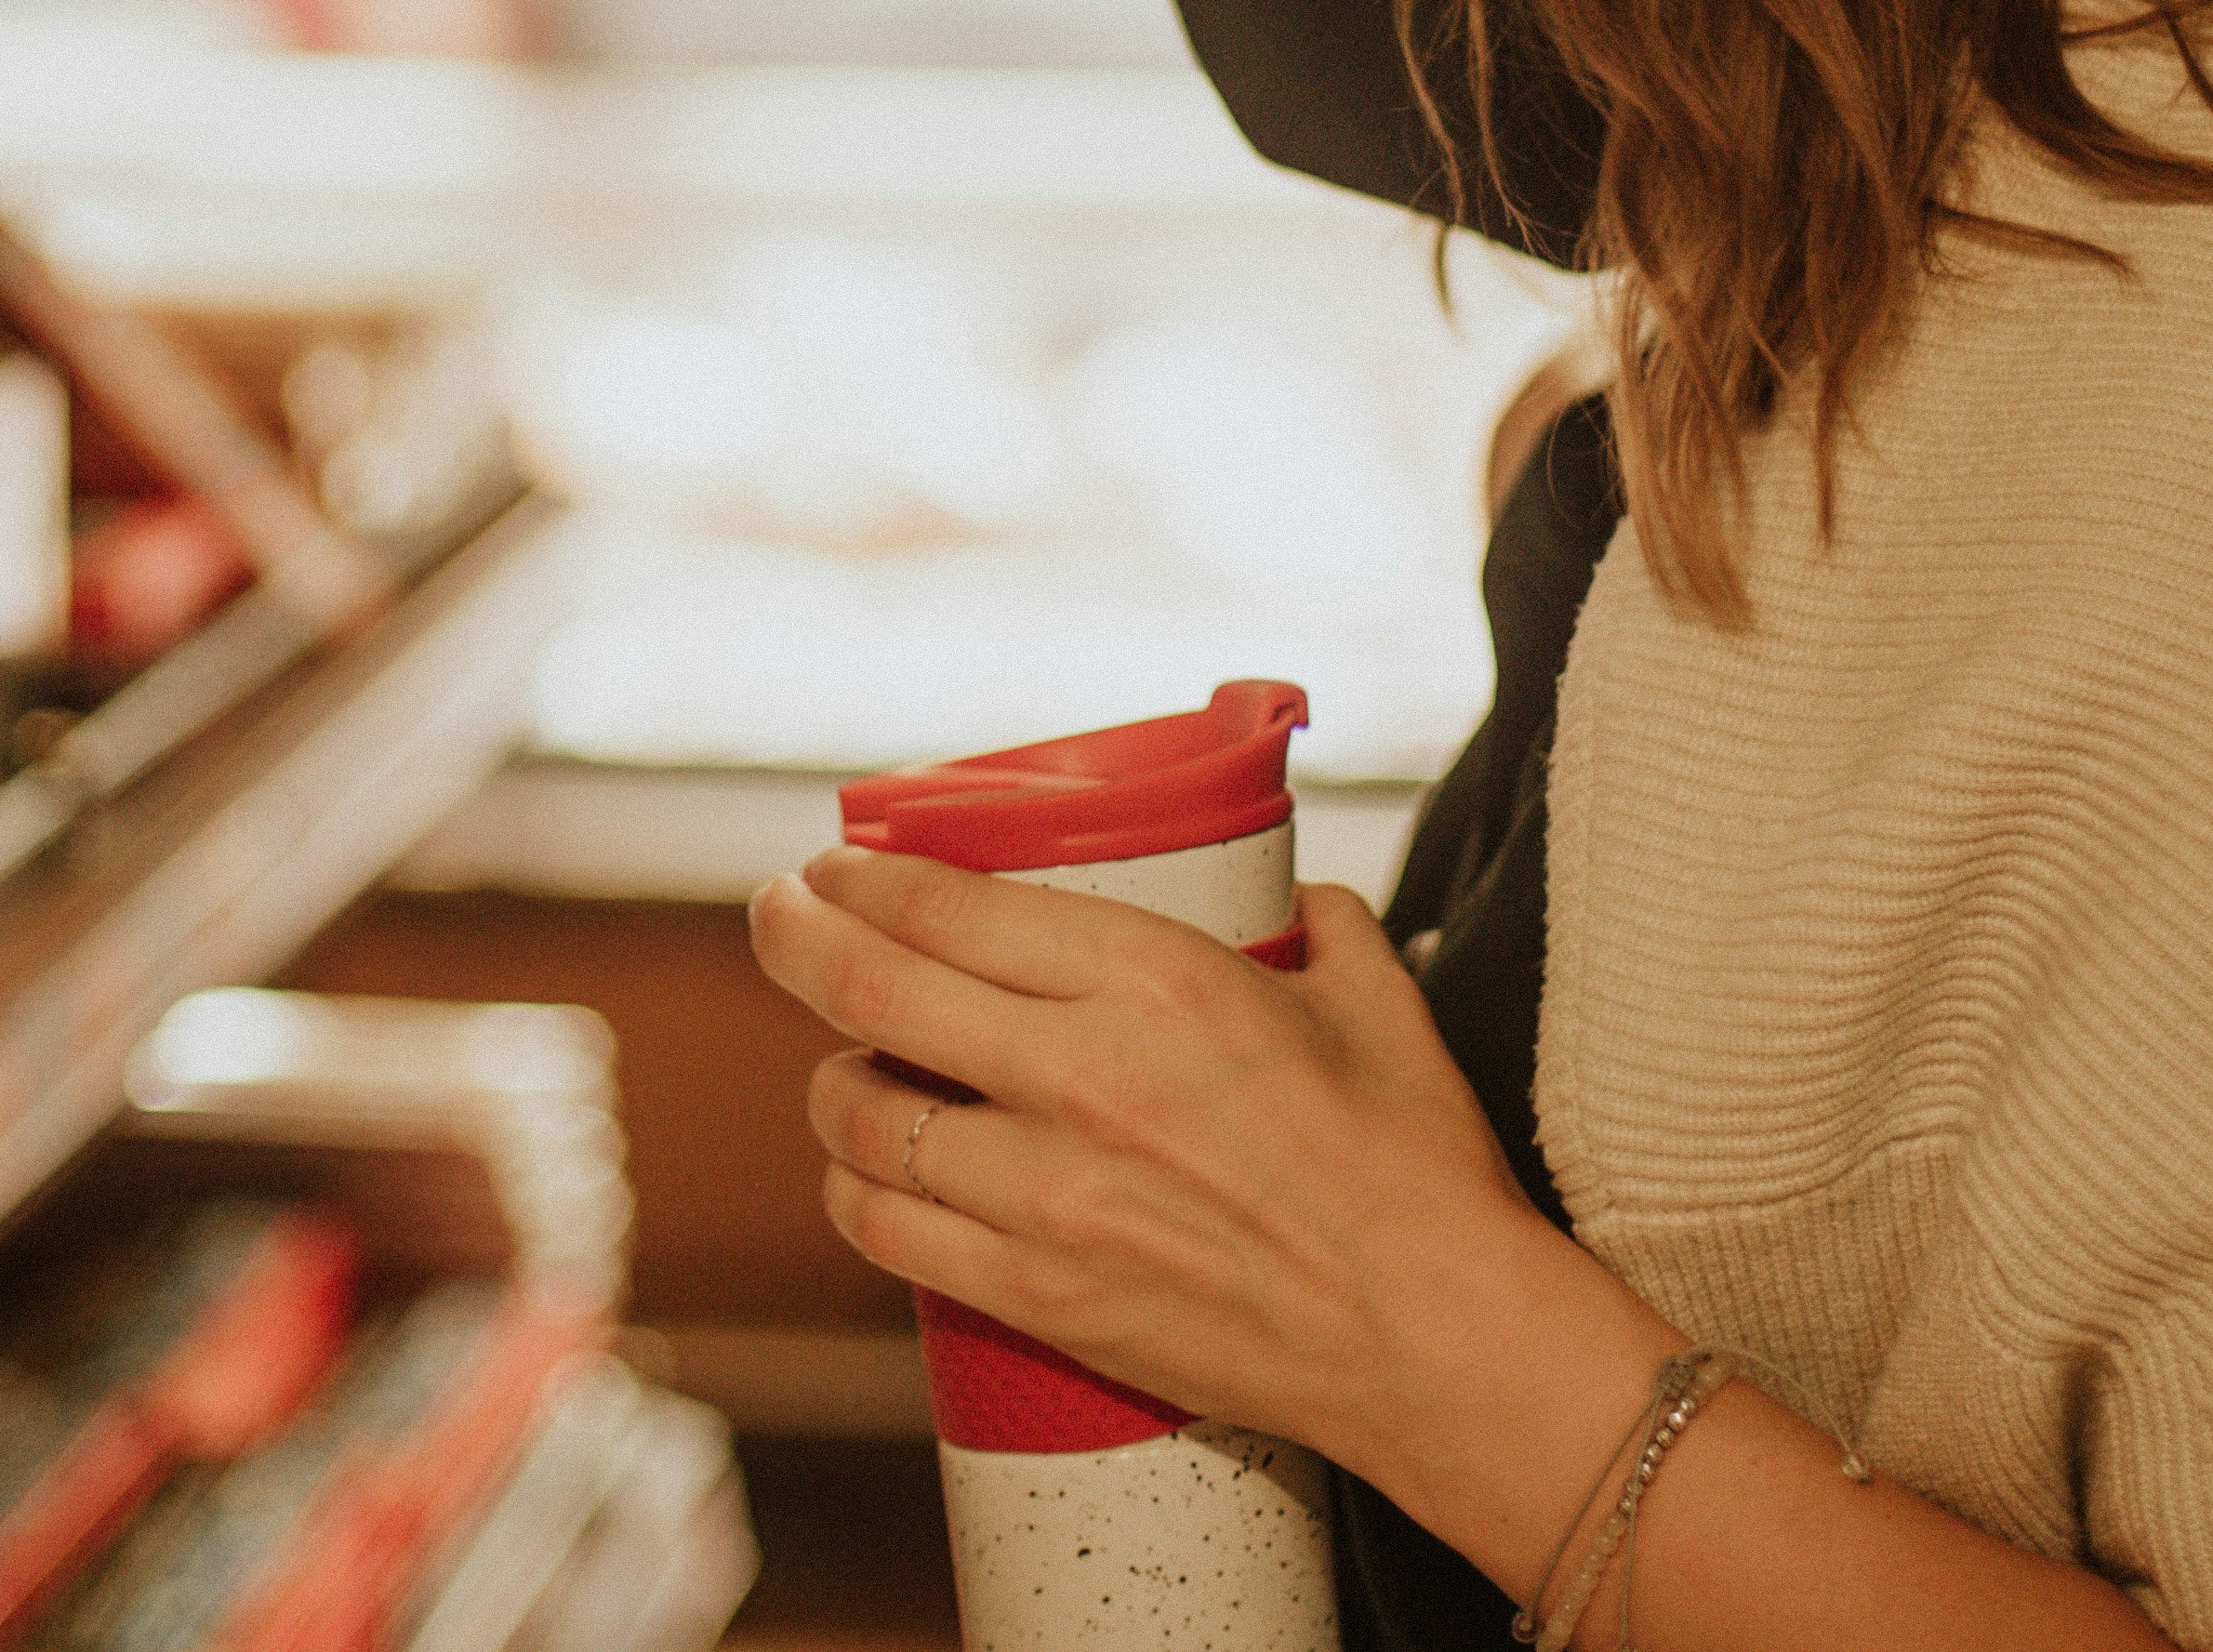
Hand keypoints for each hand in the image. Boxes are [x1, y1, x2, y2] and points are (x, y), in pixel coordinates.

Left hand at [749, 844, 1580, 1463]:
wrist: (1437, 1344)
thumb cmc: (1414, 1171)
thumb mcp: (1371, 999)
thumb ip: (1318, 926)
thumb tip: (1296, 900)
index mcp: (1155, 983)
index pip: (944, 908)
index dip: (859, 879)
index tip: (830, 867)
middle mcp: (1082, 1080)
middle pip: (869, 990)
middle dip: (793, 937)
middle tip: (775, 917)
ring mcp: (1049, 1199)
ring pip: (860, 1116)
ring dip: (831, 1080)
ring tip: (845, 1064)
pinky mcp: (1040, 1298)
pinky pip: (888, 1229)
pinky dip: (856, 1188)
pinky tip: (868, 1169)